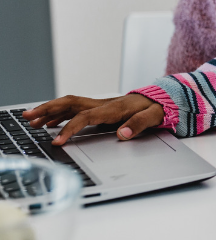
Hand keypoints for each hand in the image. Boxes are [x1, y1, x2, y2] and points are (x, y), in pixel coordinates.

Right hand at [23, 94, 163, 145]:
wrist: (164, 99)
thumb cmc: (158, 108)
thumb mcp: (154, 117)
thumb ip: (139, 125)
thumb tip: (122, 134)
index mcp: (114, 108)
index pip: (85, 116)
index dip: (70, 128)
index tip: (58, 141)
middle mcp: (104, 104)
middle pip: (70, 103)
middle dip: (48, 109)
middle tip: (28, 117)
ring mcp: (101, 105)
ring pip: (70, 104)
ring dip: (50, 110)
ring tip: (31, 120)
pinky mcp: (101, 108)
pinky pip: (76, 109)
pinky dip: (60, 114)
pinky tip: (50, 121)